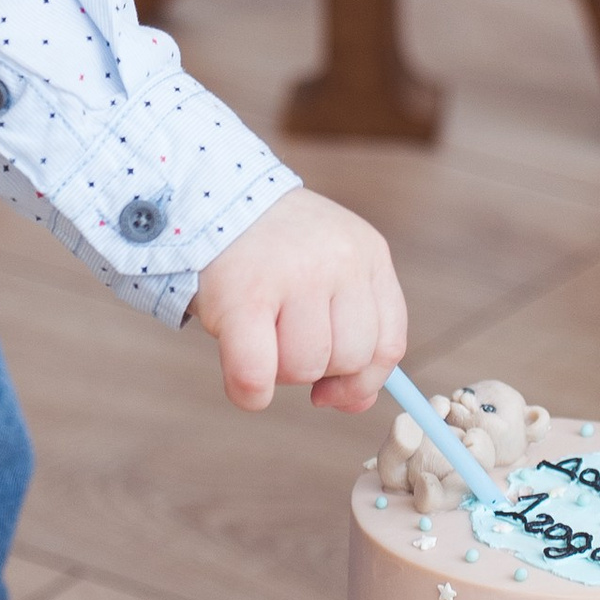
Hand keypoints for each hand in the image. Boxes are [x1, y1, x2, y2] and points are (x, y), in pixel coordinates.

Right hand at [190, 187, 407, 413]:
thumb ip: (355, 331)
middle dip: (316, 369)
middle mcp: (339, 261)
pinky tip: (244, 381)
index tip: (333, 388)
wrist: (210, 198)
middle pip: (350, 359)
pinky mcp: (243, 295)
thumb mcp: (329, 270)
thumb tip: (358, 402)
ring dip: (278, 371)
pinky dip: (249, 391)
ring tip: (258, 334)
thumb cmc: (272, 248)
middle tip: (284, 342)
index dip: (364, 380)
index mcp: (369, 254)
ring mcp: (293, 275)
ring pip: (305, 368)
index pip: (389, 343)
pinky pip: (256, 374)